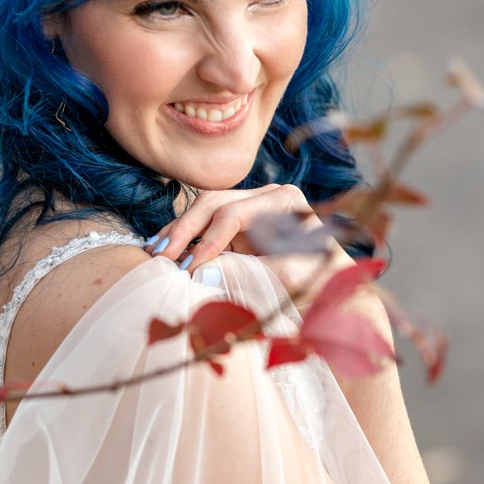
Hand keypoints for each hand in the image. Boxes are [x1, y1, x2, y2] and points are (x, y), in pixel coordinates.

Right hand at [147, 184, 341, 289]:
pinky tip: (162, 250)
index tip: (189, 267)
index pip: (234, 214)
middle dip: (184, 230)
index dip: (207, 240)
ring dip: (178, 232)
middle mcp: (266, 195)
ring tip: (155, 254)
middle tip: (162, 257)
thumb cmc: (315, 282)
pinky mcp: (237, 222)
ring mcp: (250, 205)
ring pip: (203, 210)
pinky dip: (184, 237)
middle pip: (214, 203)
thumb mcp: (286, 279)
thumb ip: (246, 273)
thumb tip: (202, 274)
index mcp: (285, 200)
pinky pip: (204, 224)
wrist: (328, 287)